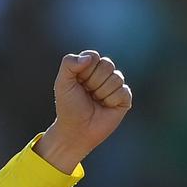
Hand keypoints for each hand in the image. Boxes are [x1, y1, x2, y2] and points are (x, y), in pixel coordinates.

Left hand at [35, 50, 133, 172]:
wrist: (76, 130)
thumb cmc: (68, 106)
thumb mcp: (62, 83)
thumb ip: (69, 64)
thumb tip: (90, 57)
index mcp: (88, 68)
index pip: (94, 56)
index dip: (85, 70)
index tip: (77, 82)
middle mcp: (103, 74)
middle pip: (107, 64)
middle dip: (93, 81)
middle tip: (87, 93)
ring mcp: (115, 86)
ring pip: (116, 78)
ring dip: (101, 92)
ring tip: (95, 101)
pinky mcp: (124, 98)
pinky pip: (123, 91)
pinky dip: (111, 100)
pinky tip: (105, 106)